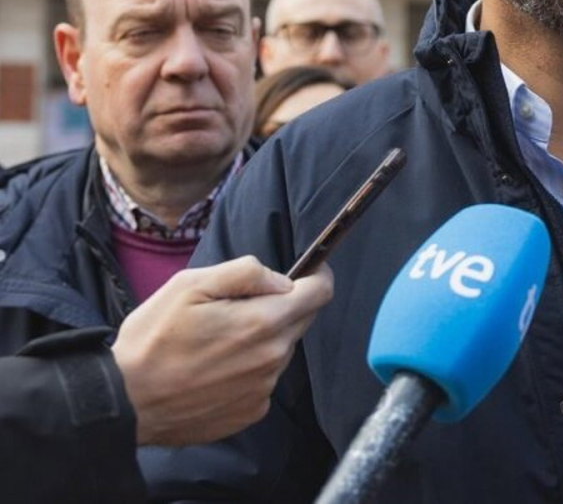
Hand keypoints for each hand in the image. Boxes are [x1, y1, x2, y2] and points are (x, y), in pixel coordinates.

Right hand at [112, 255, 333, 446]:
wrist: (123, 403)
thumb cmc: (151, 339)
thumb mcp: (190, 285)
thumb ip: (245, 273)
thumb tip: (282, 280)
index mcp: (263, 322)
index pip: (320, 293)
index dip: (317, 276)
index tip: (308, 271)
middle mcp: (273, 357)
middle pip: (302, 319)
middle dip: (283, 306)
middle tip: (239, 307)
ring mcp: (264, 388)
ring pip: (281, 349)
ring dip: (263, 338)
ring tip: (217, 342)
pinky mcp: (251, 412)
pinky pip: (264, 379)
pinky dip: (250, 368)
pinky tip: (214, 370)